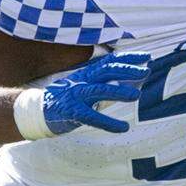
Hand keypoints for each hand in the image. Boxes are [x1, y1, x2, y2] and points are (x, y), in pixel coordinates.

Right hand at [13, 52, 150, 139]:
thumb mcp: (88, 86)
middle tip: (146, 70)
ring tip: (137, 95)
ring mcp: (76, 96)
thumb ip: (109, 83)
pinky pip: (92, 117)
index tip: (147, 57)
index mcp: (87, 74)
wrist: (37, 111)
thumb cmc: (68, 98)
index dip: (128, 58)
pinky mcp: (71, 112)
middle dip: (126, 70)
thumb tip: (136, 81)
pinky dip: (109, 123)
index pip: (110, 62)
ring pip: (99, 90)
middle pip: (106, 71)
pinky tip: (123, 128)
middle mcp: (82, 81)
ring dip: (119, 92)